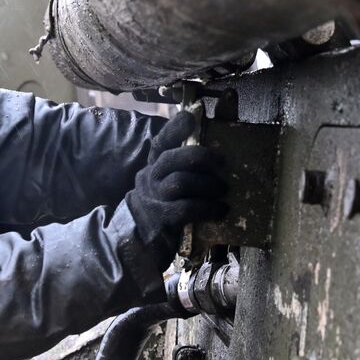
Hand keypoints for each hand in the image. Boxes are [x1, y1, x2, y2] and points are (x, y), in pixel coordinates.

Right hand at [126, 111, 227, 260]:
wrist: (136, 242)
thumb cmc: (160, 209)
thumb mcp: (166, 185)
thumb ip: (183, 170)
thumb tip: (217, 159)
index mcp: (152, 166)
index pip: (161, 141)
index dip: (175, 128)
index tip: (190, 117)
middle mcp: (149, 179)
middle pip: (171, 158)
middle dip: (200, 156)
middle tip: (222, 162)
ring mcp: (153, 200)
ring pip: (180, 182)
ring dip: (207, 185)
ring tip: (223, 190)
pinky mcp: (161, 220)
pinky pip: (186, 209)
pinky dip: (208, 208)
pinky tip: (221, 210)